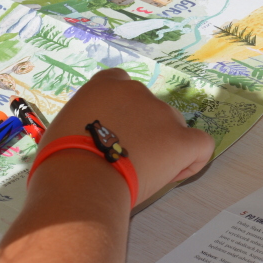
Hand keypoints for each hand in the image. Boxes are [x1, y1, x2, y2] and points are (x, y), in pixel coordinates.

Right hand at [39, 68, 213, 202]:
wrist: (81, 178)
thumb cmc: (61, 158)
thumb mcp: (64, 127)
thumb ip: (86, 122)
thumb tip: (90, 138)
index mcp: (105, 85)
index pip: (121, 85)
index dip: (123, 110)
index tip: (114, 133)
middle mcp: (137, 91)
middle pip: (149, 109)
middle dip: (143, 131)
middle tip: (125, 159)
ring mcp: (162, 113)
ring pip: (173, 127)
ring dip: (163, 146)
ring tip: (143, 174)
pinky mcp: (182, 139)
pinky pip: (201, 145)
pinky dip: (192, 159)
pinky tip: (175, 172)